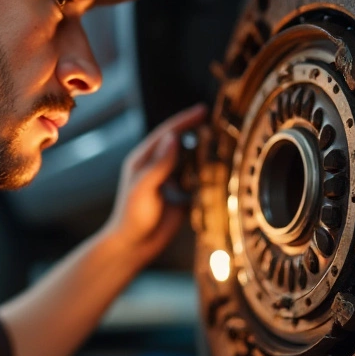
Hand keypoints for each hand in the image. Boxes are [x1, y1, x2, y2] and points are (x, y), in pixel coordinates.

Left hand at [101, 104, 206, 266]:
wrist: (135, 246)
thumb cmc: (133, 216)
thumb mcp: (144, 186)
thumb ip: (159, 163)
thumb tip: (173, 137)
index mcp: (144, 160)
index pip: (167, 133)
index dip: (185, 120)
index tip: (203, 110)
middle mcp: (156, 167)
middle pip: (180, 144)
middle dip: (198, 135)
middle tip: (218, 127)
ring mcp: (169, 182)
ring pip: (190, 162)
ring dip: (204, 156)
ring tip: (222, 149)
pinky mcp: (179, 197)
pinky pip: (195, 182)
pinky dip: (206, 178)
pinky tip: (218, 176)